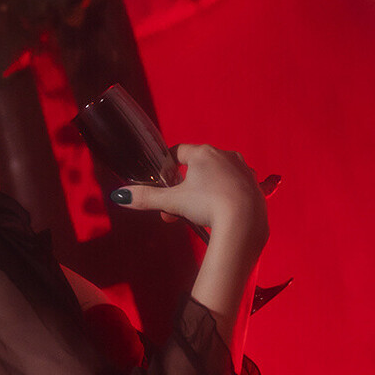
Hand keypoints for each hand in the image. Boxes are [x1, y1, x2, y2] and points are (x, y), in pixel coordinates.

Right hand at [110, 144, 268, 253]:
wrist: (244, 223)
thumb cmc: (208, 205)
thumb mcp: (172, 202)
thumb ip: (146, 197)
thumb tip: (120, 196)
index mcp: (204, 153)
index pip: (179, 151)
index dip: (167, 166)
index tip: (162, 180)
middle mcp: (226, 156)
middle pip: (198, 167)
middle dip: (183, 188)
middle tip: (174, 209)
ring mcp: (243, 170)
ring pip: (217, 177)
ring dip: (204, 191)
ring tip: (196, 214)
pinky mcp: (255, 186)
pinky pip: (236, 187)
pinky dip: (227, 196)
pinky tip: (223, 209)